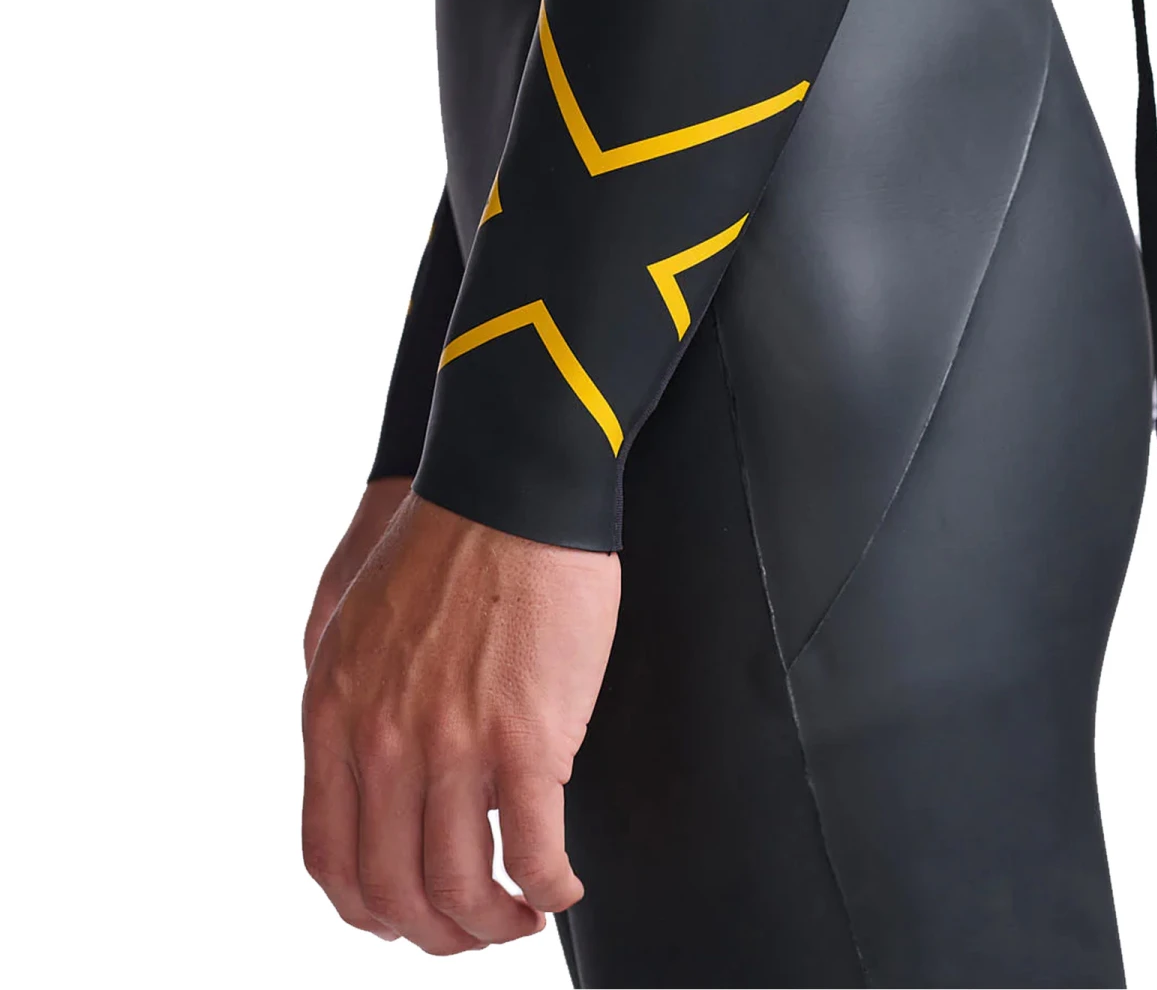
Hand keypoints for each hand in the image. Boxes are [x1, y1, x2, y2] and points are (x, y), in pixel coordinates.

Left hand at [301, 493, 619, 953]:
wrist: (509, 487)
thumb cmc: (449, 538)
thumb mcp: (358, 620)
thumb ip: (357, 700)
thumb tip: (379, 766)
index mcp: (336, 713)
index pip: (331, 858)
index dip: (369, 908)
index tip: (404, 915)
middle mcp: (381, 741)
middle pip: (394, 891)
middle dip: (436, 932)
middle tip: (474, 929)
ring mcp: (452, 744)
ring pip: (460, 888)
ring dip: (494, 925)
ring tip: (523, 914)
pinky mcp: (526, 737)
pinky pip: (534, 852)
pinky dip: (550, 889)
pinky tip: (563, 885)